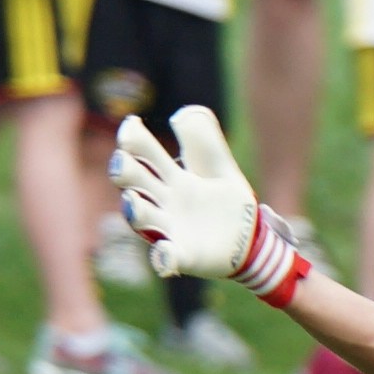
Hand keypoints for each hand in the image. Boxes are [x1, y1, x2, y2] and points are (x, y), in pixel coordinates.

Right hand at [111, 106, 315, 307]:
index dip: (135, 140)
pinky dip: (163, 258)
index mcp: (174, 179)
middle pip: (137, 183)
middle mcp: (165, 202)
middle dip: (125, 172)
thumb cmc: (231, 204)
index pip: (147, 156)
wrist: (251, 241)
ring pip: (143, 218)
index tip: (131, 125)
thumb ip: (208, 143)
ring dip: (135, 210)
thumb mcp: (223, 170)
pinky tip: (165, 254)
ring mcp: (171, 229)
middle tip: (122, 162)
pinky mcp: (184, 256)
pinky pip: (167, 258)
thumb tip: (184, 115)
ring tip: (133, 201)